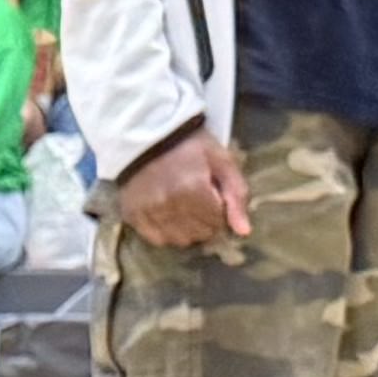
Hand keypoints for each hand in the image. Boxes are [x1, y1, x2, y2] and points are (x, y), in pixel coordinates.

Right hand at [111, 124, 252, 249]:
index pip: (217, 222)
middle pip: (200, 234)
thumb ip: (236, 194)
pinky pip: (157, 240)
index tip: (213, 195)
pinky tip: (168, 216)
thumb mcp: (221, 161)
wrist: (147, 135)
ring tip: (184, 209)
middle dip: (206, 221)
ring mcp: (149, 212)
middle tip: (200, 201)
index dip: (220, 210)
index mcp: (193, 188)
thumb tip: (244, 232)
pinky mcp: (133, 216)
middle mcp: (169, 204)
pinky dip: (166, 233)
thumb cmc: (190, 146)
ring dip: (188, 229)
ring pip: (180, 240)